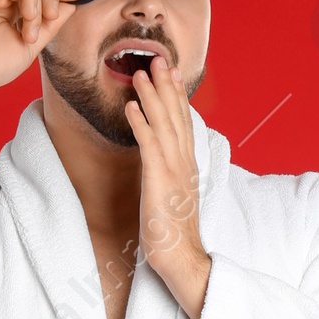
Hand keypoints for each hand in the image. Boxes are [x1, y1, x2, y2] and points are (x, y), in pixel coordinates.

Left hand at [127, 55, 210, 318]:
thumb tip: (162, 168)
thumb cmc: (174, 235)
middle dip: (167, 86)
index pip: (184, 124)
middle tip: (159, 59)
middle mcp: (184, 163)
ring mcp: (173, 170)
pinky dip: (140, 123)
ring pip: (163, 123)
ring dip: (152, 96)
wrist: (182, 258)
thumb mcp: (173, 199)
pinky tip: (130, 106)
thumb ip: (170, 178)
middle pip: (176, 116)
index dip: (178, 97)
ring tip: (141, 72)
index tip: (172, 75)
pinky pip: (148, 145)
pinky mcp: (159, 180)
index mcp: (188, 166)